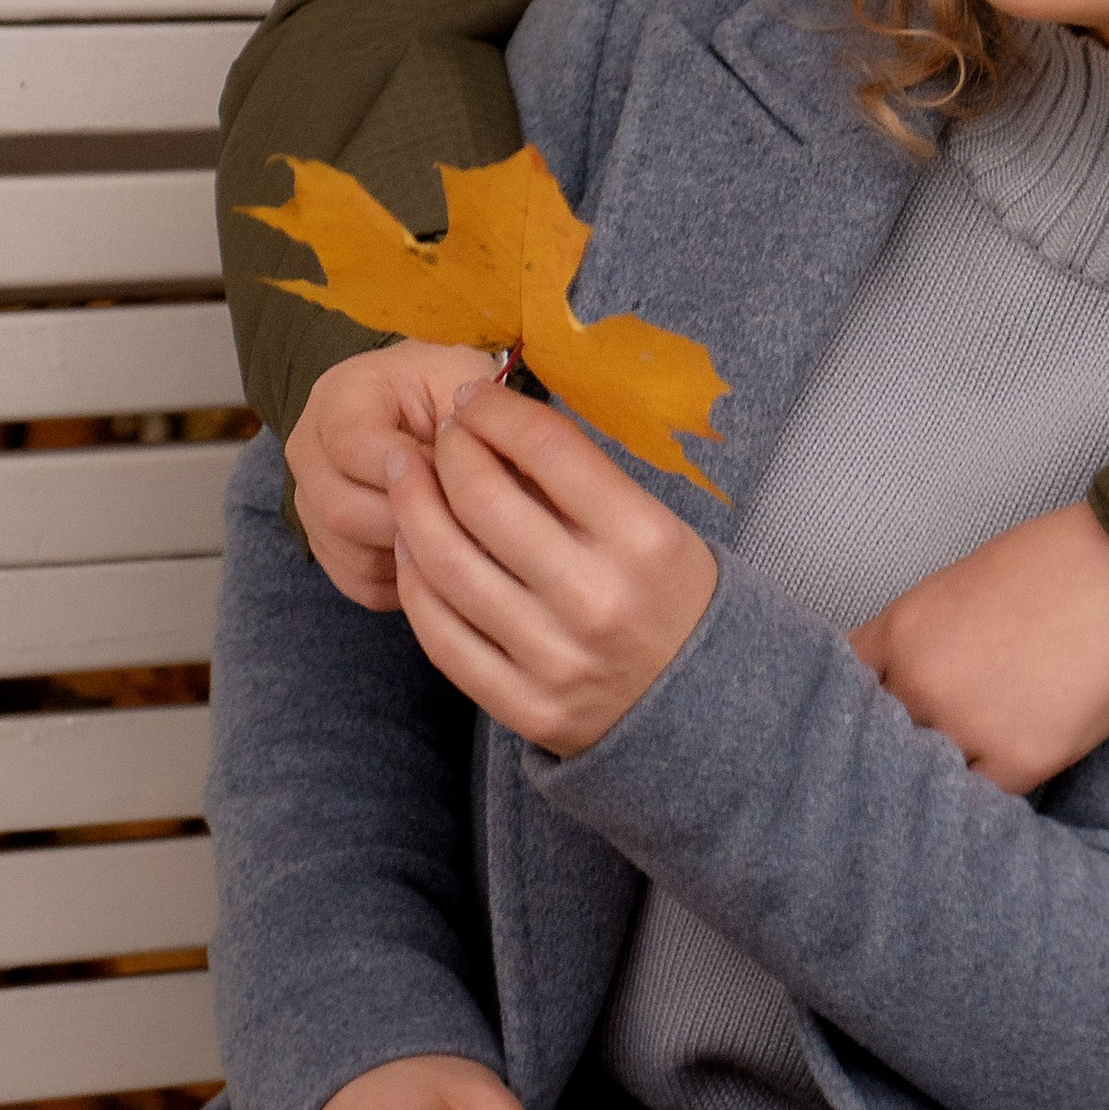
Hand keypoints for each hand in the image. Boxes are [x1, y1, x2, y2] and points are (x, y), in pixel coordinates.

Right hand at [283, 340, 505, 607]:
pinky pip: (360, 583)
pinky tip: (438, 552)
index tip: (454, 470)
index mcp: (337, 398)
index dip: (410, 469)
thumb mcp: (462, 386)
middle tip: (464, 514)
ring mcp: (309, 503)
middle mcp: (308, 452)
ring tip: (457, 532)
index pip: (352, 446)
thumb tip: (480, 483)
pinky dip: (405, 579)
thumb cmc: (447, 393)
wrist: (422, 407)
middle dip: (413, 518)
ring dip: (413, 553)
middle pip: (342, 509)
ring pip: (353, 554)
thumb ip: (464, 424)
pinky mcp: (325, 545)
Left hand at [389, 379, 717, 754]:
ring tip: (404, 475)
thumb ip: (582, 480)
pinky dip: (414, 581)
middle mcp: (596, 599)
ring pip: (448, 566)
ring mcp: (554, 660)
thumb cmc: (671, 598)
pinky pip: (440, 636)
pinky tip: (410, 547)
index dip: (495, 410)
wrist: (704, 713)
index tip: (472, 396)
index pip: (547, 448)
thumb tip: (497, 423)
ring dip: (412, 507)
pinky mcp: (522, 707)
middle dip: (449, 451)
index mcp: (643, 539)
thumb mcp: (658, 526)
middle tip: (440, 433)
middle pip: (485, 501)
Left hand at [850, 504, 1108, 792]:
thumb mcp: (959, 587)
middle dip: (892, 750)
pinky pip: (981, 799)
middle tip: (897, 766)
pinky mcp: (1021, 763)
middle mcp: (922, 684)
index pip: (844, 690)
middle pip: (878, 742)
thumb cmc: (1057, 565)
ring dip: (935, 780)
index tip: (857, 727)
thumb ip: (919, 640)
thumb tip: (900, 683)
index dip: (851, 710)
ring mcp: (968, 728)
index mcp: (902, 630)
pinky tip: (985, 796)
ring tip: (945, 787)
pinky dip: (981, 799)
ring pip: (927, 778)